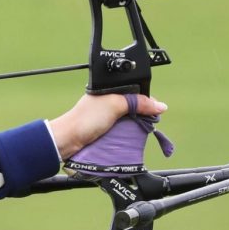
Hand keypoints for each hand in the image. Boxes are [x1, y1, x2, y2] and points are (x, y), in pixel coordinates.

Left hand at [48, 93, 167, 159]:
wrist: (68, 140)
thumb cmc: (86, 118)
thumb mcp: (115, 105)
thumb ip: (138, 103)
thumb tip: (160, 106)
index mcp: (110, 89)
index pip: (135, 92)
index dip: (147, 101)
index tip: (157, 110)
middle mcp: (109, 102)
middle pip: (135, 107)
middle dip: (143, 114)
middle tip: (149, 122)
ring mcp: (107, 117)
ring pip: (130, 120)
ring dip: (136, 126)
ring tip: (142, 131)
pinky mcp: (106, 130)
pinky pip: (123, 131)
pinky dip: (128, 134)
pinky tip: (133, 137)